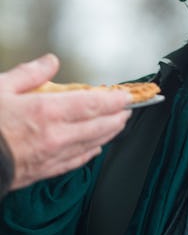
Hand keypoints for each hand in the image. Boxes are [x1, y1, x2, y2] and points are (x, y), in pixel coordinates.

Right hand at [0, 54, 132, 189]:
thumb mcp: (0, 87)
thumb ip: (29, 74)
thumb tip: (51, 62)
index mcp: (46, 111)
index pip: (92, 104)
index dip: (114, 100)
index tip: (127, 96)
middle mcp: (54, 136)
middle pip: (97, 126)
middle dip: (117, 117)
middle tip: (129, 110)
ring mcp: (50, 156)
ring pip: (90, 144)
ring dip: (108, 134)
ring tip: (118, 125)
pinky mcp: (41, 172)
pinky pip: (73, 163)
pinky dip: (88, 154)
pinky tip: (95, 149)